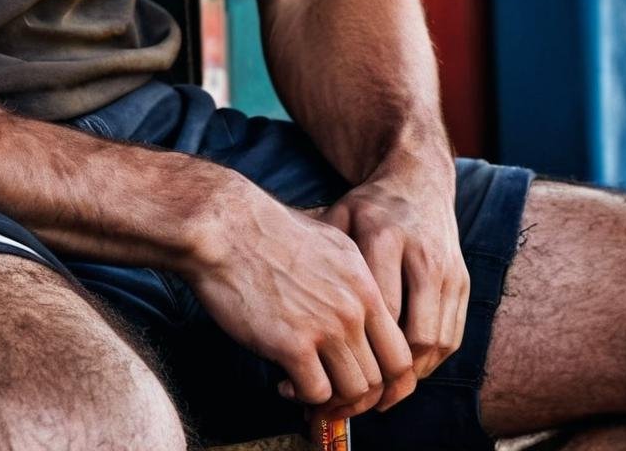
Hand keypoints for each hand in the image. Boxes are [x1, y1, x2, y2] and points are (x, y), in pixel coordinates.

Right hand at [182, 173, 415, 418]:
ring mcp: (326, 327)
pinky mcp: (293, 345)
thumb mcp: (326, 242)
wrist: (224, 226)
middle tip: (334, 395)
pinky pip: (316, 393)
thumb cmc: (265, 230)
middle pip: (381, 378)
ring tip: (306, 387)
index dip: (387, 378)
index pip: (400, 351)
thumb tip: (354, 310)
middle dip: (359, 396)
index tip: (366, 385)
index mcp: (364, 283)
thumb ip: (349, 280)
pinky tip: (285, 382)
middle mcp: (353, 307)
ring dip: (332, 399)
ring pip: (354, 390)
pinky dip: (303, 398)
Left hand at [319, 150, 469, 411]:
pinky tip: (402, 371)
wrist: (418, 182)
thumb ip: (315, 255)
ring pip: (437, 342)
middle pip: (414, 334)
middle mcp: (421, 254)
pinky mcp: (462, 281)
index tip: (331, 371)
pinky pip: (452, 336)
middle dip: (387, 375)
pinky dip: (429, 362)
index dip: (359, 348)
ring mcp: (448, 270)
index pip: (378, 308)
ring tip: (378, 395)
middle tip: (358, 398)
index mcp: (383, 235)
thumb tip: (278, 301)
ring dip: (409, 375)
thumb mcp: (336, 219)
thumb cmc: (368, 207)